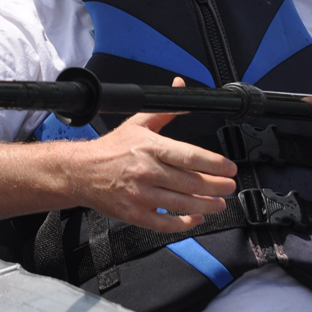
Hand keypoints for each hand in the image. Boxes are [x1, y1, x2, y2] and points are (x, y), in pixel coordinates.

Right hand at [70, 78, 237, 232]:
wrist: (81, 172)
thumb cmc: (111, 148)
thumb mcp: (138, 123)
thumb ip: (166, 110)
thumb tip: (181, 87)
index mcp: (151, 147)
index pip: (190, 157)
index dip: (215, 164)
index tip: (229, 168)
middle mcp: (147, 171)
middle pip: (191, 182)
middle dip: (217, 186)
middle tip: (229, 186)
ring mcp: (140, 195)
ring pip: (182, 204)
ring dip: (206, 205)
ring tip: (219, 203)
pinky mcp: (134, 214)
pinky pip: (165, 223)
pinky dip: (183, 223)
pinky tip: (195, 217)